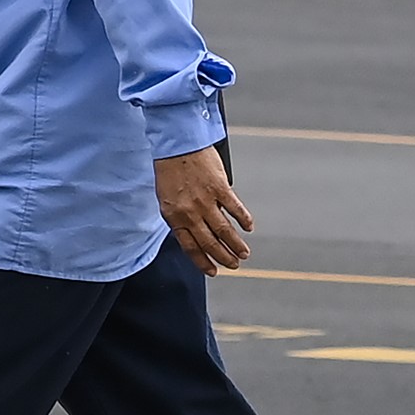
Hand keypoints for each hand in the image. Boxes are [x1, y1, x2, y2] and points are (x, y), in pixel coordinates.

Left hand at [160, 148, 254, 271]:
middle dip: (223, 258)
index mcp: (173, 215)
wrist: (176, 143)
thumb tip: (193, 234)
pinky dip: (244, 220)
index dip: (202, 261)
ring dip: (236, 245)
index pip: (190, 246)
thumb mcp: (166, 197)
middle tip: (234, 265)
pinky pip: (235, 209)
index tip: (213, 271)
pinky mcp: (220, 188)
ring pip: (224, 231)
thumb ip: (179, 217)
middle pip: (209, 243)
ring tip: (244, 253)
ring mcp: (205, 201)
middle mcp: (189, 211)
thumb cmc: (170, 169)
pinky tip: (249, 227)